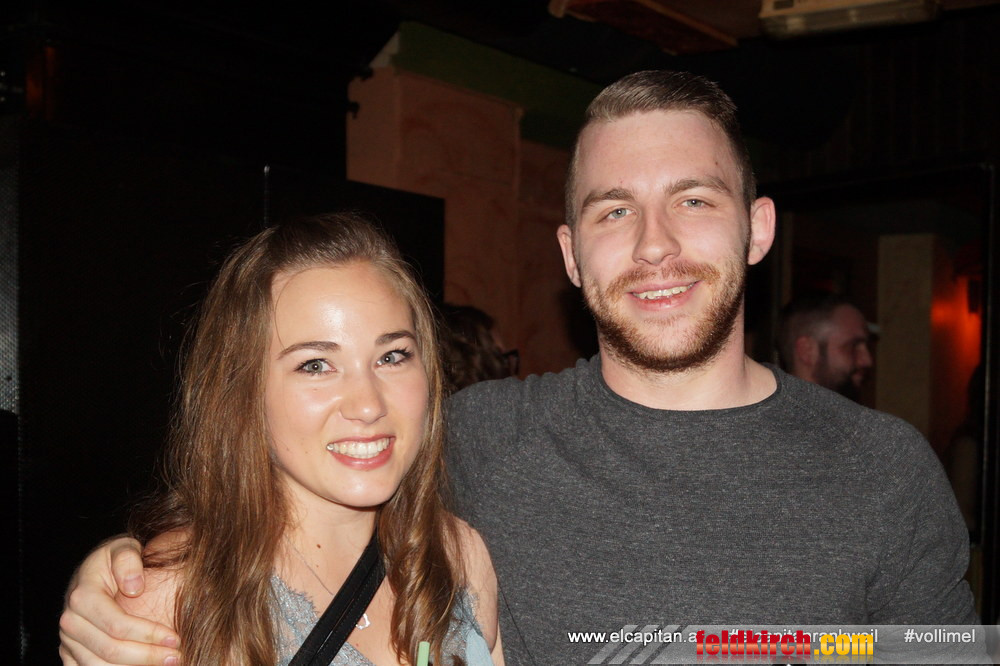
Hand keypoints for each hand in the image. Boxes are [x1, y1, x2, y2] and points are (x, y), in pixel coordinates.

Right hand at [59, 537, 180, 664]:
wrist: (95, 572)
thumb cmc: (117, 560)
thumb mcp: (124, 548)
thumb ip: (129, 561)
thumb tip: (134, 588)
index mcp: (83, 596)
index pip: (117, 625)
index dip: (147, 634)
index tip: (174, 638)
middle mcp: (70, 621)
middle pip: (110, 650)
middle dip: (147, 657)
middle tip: (176, 657)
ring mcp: (67, 640)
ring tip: (166, 664)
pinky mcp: (70, 654)